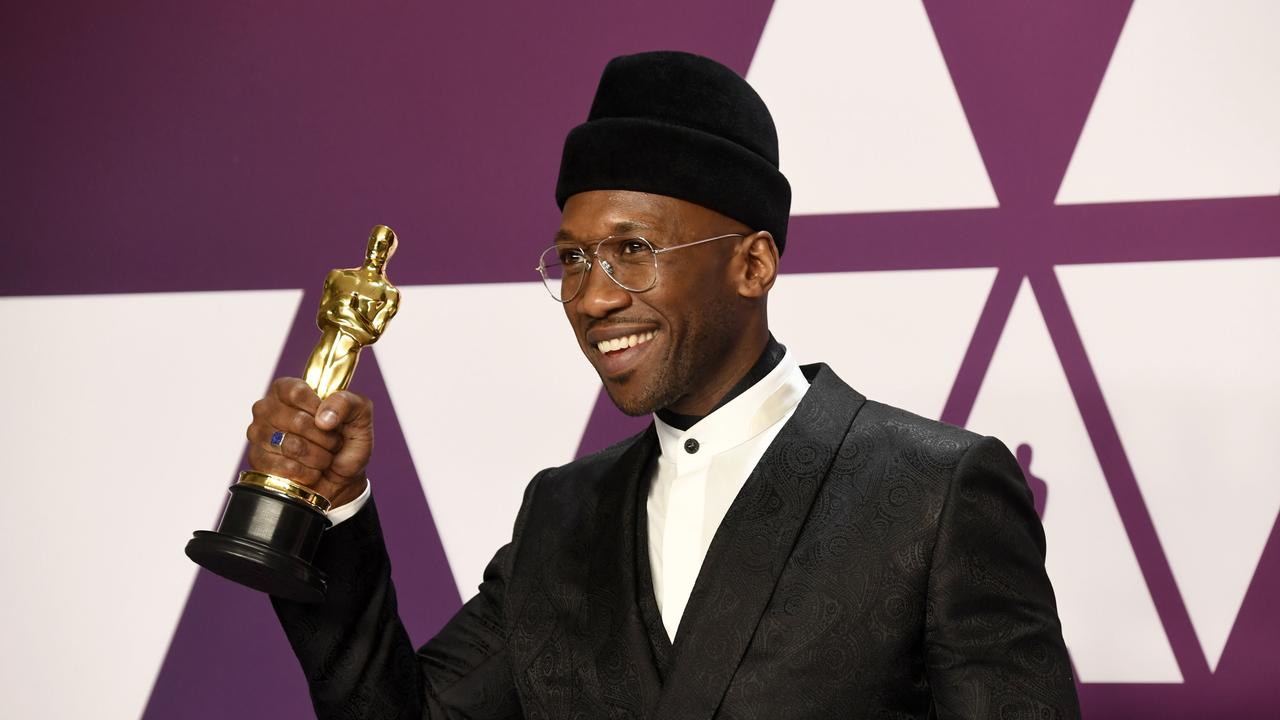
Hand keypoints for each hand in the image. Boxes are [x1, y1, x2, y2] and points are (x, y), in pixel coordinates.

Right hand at [245, 377, 373, 508]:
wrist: (342, 478)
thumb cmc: (347, 442)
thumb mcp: (359, 415)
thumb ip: (346, 404)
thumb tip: (323, 417)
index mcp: (287, 389)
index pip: (297, 392)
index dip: (319, 409)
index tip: (331, 420)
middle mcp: (267, 408)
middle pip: (298, 421)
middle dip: (325, 438)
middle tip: (332, 443)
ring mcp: (258, 435)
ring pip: (292, 446)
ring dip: (318, 457)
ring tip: (323, 457)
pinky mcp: (258, 461)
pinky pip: (286, 468)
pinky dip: (308, 473)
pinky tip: (311, 471)